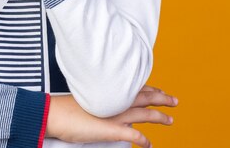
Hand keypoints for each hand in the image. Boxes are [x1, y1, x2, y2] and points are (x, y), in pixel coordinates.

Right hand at [46, 85, 177, 147]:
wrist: (54, 114)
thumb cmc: (65, 107)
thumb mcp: (86, 99)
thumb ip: (100, 100)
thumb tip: (107, 104)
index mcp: (109, 92)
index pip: (135, 88)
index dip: (150, 88)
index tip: (159, 90)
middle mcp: (115, 101)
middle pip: (145, 97)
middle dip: (162, 99)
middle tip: (174, 101)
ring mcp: (114, 115)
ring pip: (144, 114)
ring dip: (159, 117)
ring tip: (169, 120)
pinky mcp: (111, 130)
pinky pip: (133, 135)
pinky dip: (143, 140)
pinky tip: (148, 144)